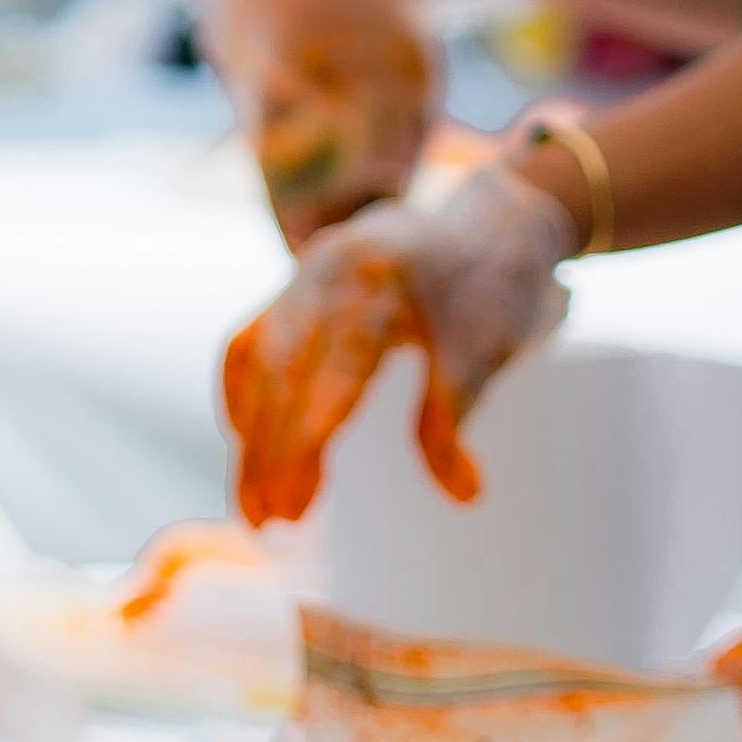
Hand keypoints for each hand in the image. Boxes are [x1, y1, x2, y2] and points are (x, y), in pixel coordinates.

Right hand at [220, 161, 582, 521]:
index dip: (302, 449)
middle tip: (264, 525)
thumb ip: (452, 424)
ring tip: (252, 505)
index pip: (325, 378)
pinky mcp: (297, 282)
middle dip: (266, 455)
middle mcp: (325, 269)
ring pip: (256, 362)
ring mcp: (304, 272)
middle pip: (279, 374)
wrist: (494, 217)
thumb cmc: (496, 285)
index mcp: (374, 281)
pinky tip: (247, 444)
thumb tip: (464, 497)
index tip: (292, 511)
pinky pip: (252, 342)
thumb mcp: (485, 353)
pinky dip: (245, 396)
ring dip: (249, 437)